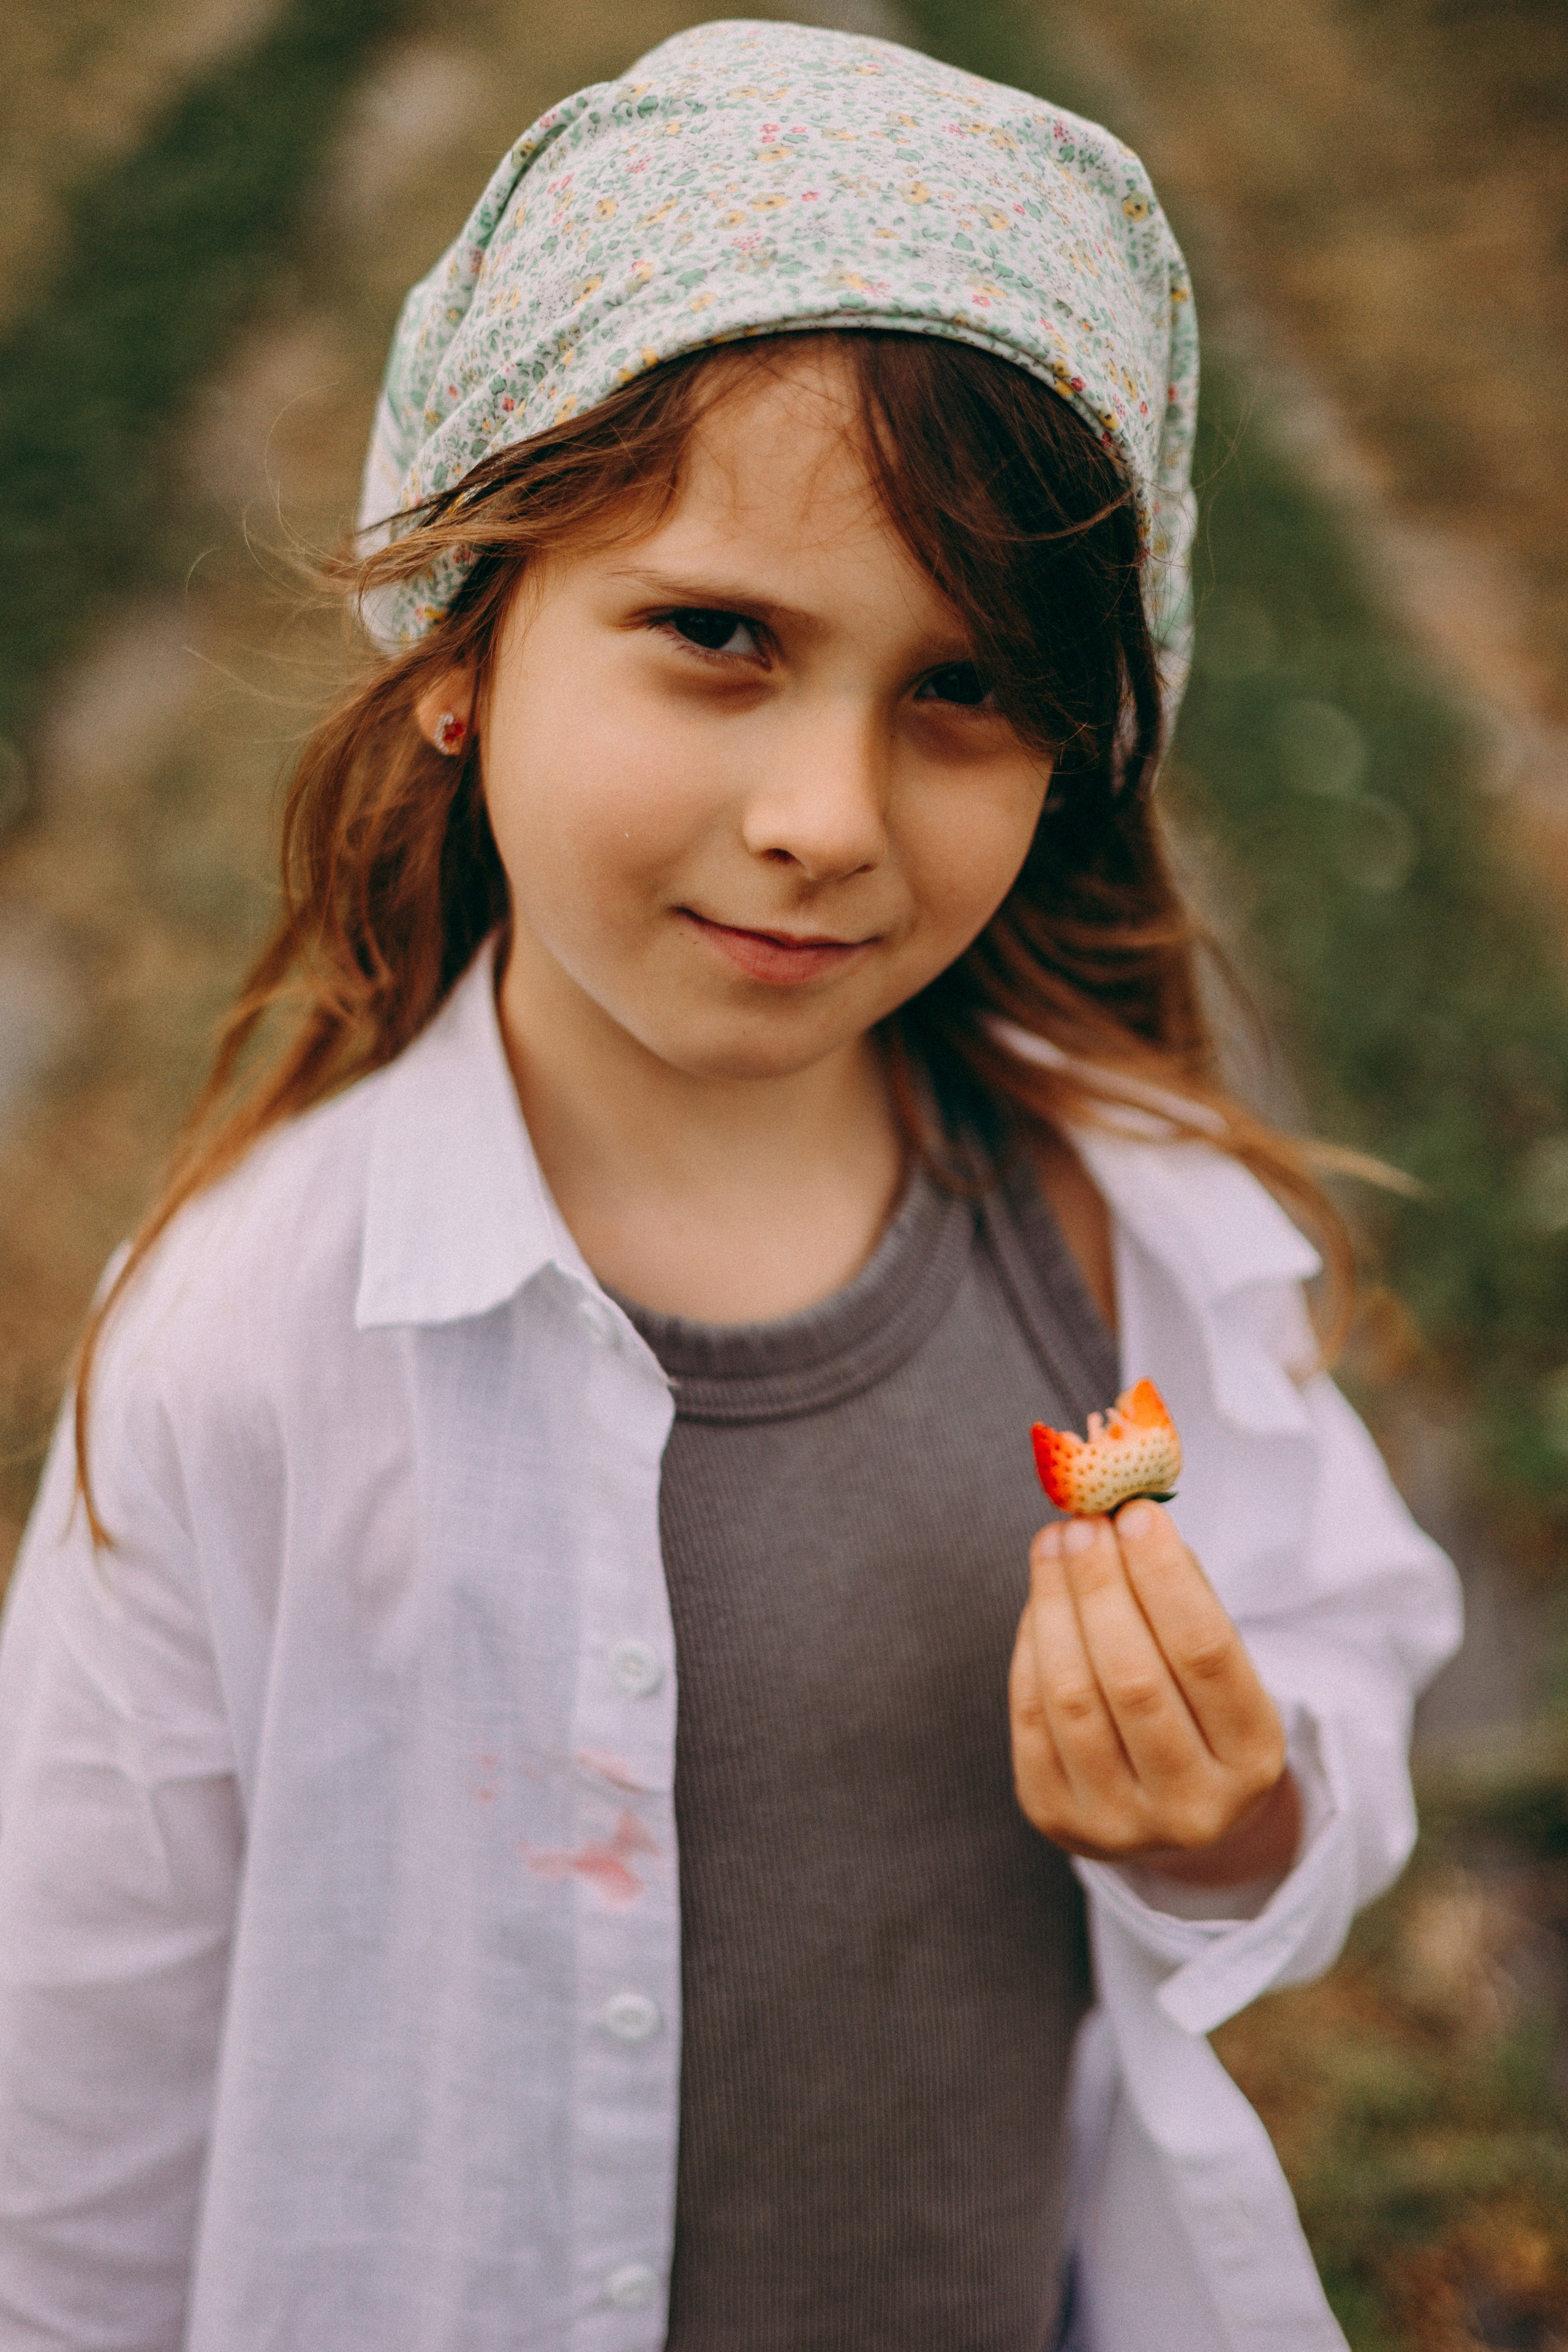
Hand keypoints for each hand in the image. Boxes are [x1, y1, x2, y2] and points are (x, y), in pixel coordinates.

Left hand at [1009, 1500, 1298, 1884]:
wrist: (1169, 1809)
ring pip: (1073, 1696)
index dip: (1165, 1577)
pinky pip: (1031, 1716)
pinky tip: (1041, 1599)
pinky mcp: (1055, 1816)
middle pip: (1133, 1677)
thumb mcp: (1220, 1660)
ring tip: (1054, 1543)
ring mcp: (1119, 1822)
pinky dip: (1032, 1645)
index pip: (1205, 1655)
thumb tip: (1127, 1514)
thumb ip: (1182, 1591)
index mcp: (1252, 1759)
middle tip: (1083, 1522)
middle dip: (1101, 1586)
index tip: (1135, 1514)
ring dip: (1056, 1605)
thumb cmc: (1197, 1708)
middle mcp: (1191, 1805)